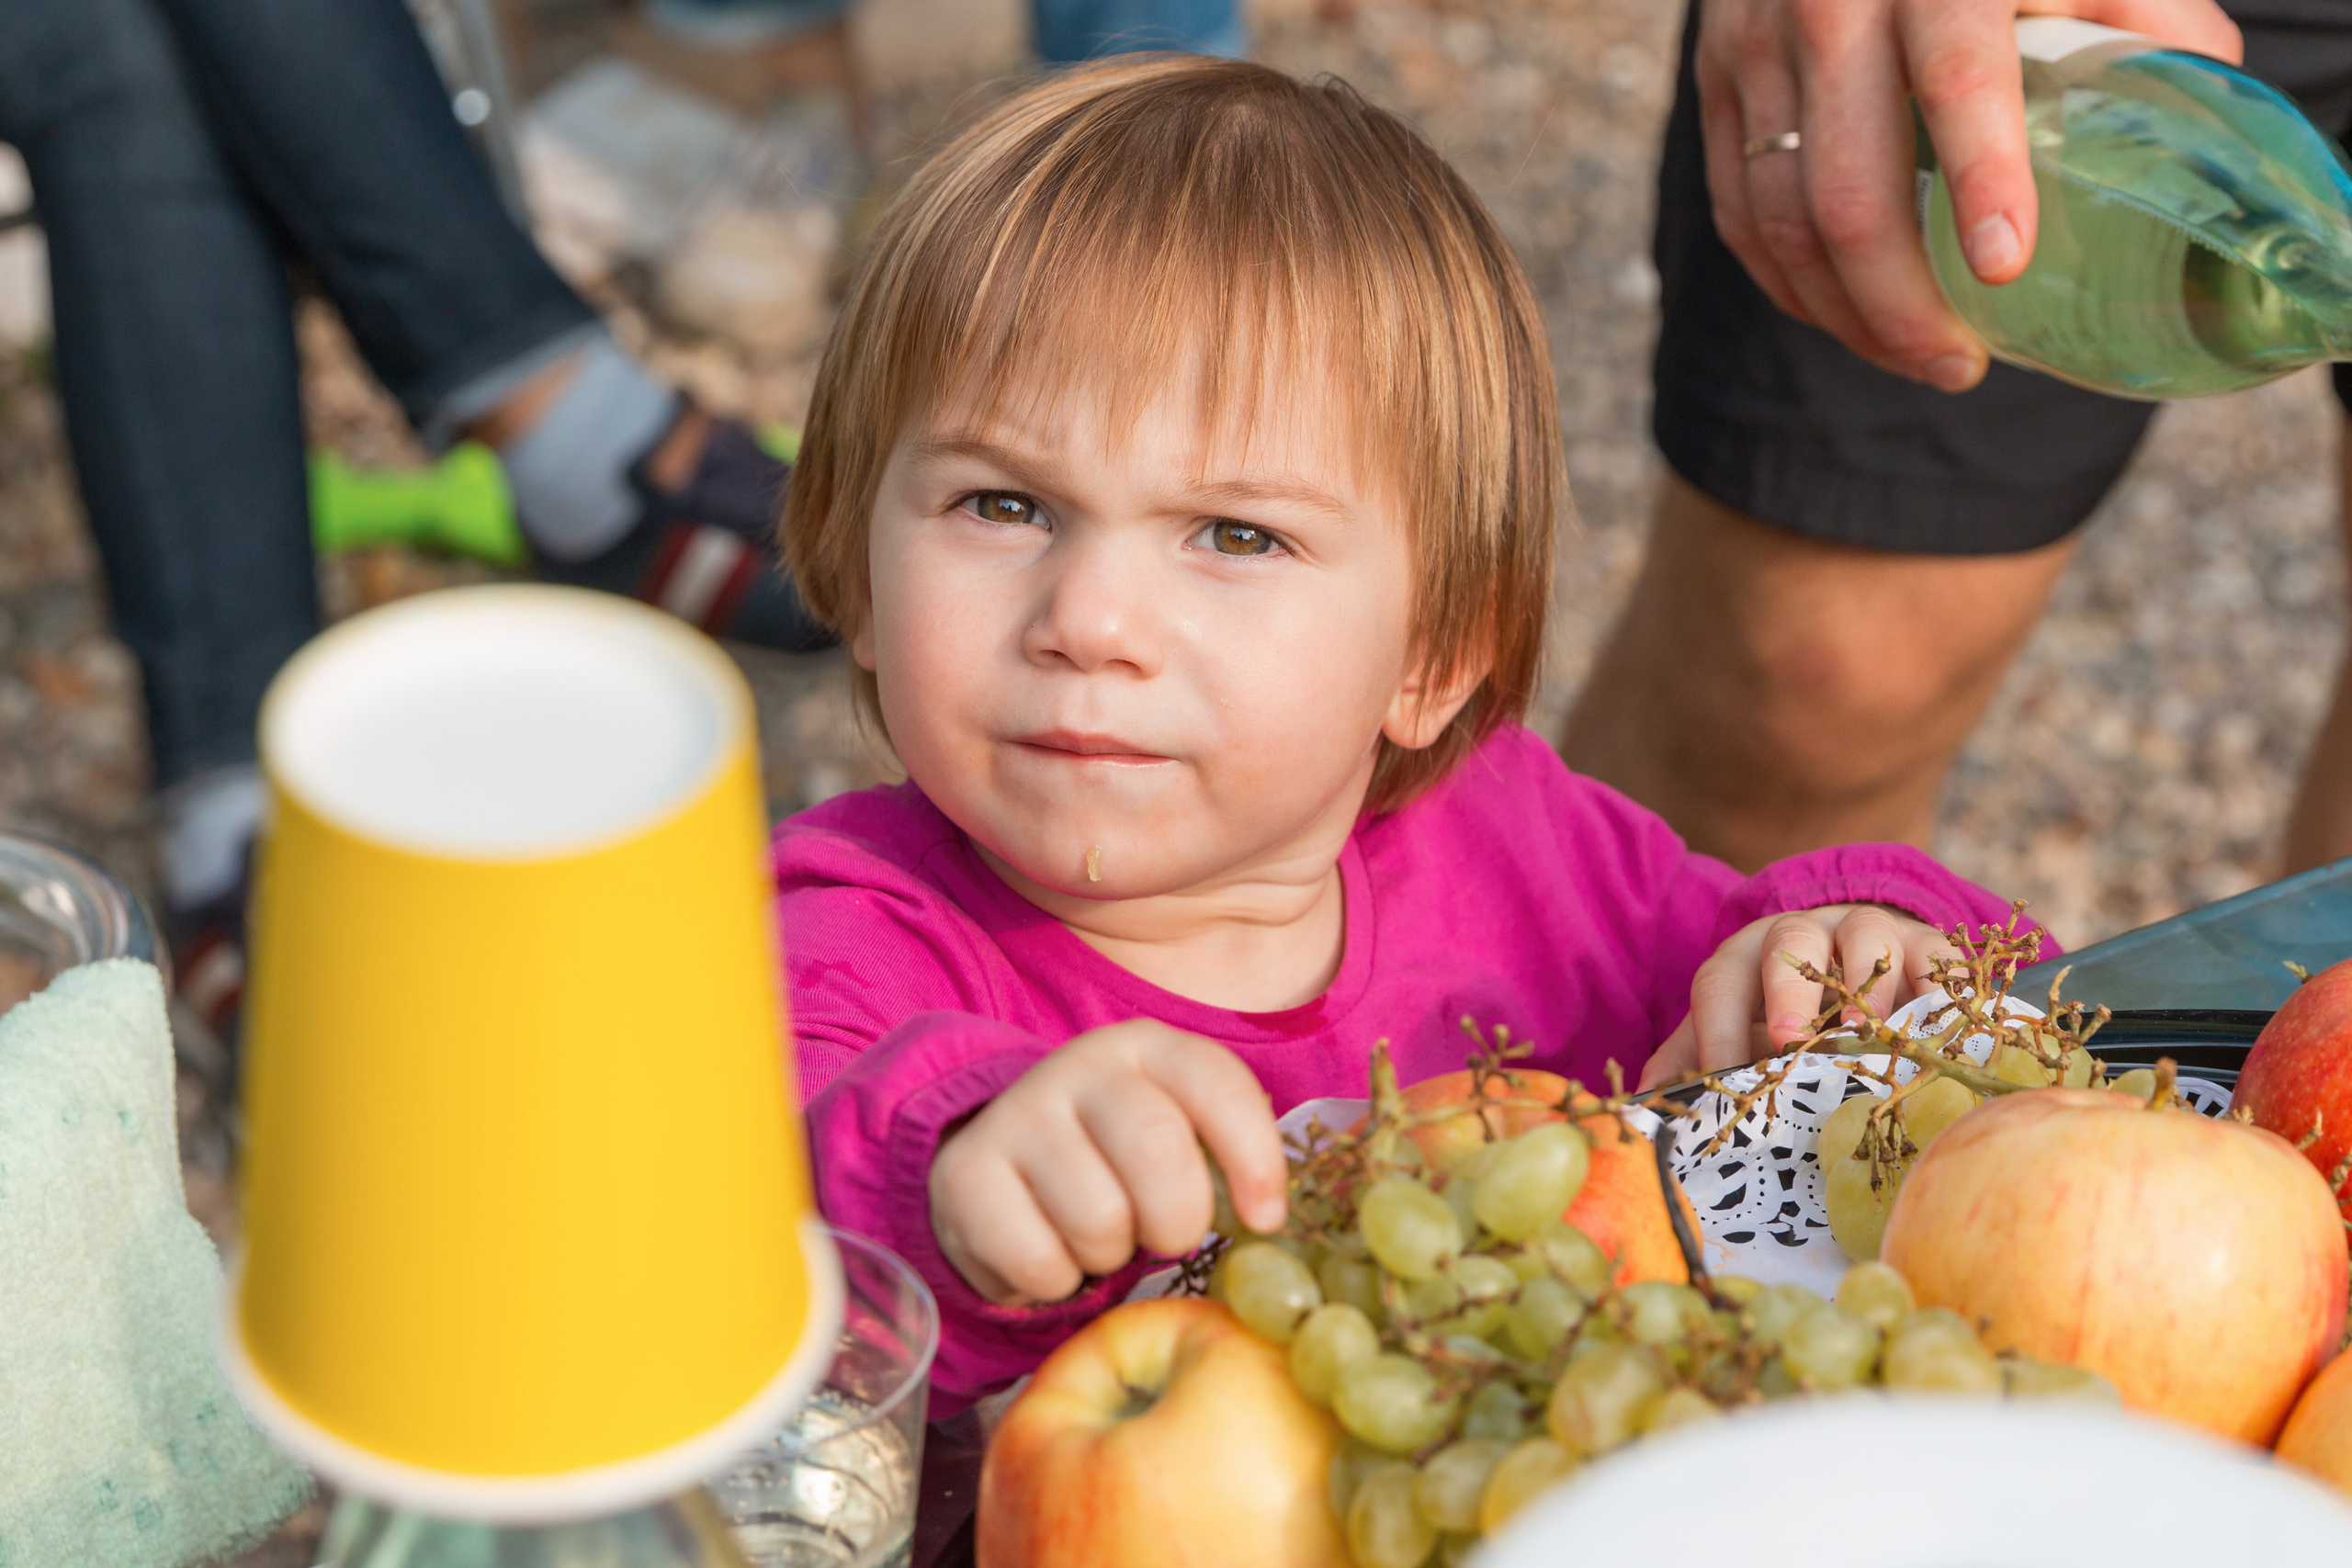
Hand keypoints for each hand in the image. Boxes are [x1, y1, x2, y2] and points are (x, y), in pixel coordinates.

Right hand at [930, 1019, 1285, 1304]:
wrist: (1001, 1161)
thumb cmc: (1117, 1158)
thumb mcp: (1180, 1132)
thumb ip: (1231, 1156)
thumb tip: (1272, 1219)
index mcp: (1149, 1048)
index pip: (1218, 1086)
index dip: (1255, 1160)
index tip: (1263, 1221)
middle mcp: (1081, 1065)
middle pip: (1158, 1151)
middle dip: (1177, 1221)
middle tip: (1164, 1236)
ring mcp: (1018, 1114)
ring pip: (1098, 1217)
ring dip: (1109, 1256)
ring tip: (1098, 1237)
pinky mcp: (966, 1173)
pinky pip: (1037, 1260)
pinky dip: (1054, 1282)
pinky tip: (1048, 1253)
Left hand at [1639, 903, 1956, 1088]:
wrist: (1850, 954)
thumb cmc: (1779, 1008)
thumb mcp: (1731, 1026)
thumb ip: (1690, 1059)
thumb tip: (1649, 1109)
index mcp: (1746, 956)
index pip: (1721, 981)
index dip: (1718, 1029)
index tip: (1723, 1079)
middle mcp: (1805, 932)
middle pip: (1791, 939)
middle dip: (1789, 991)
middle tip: (1791, 1042)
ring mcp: (1870, 930)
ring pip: (1867, 934)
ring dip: (1869, 983)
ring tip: (1871, 1034)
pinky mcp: (1926, 943)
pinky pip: (1937, 956)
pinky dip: (1941, 989)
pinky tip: (1942, 1028)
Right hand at [1695, 0, 2240, 388]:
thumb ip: (2148, 21)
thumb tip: (2206, 121)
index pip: (1952, 77)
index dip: (1979, 177)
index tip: (2005, 266)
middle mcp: (1828, 4)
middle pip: (1847, 191)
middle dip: (1901, 306)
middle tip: (1959, 367)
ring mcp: (1753, 47)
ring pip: (1780, 221)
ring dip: (1845, 315)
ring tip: (1913, 357)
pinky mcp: (1715, 82)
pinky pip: (1738, 213)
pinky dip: (1789, 285)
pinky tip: (1844, 317)